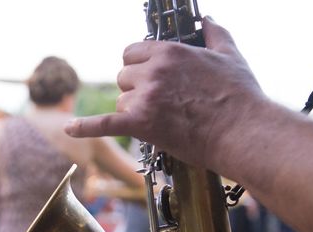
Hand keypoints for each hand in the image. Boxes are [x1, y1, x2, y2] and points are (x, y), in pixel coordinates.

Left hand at [65, 18, 264, 169]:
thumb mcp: (229, 54)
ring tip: (163, 121)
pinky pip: (104, 124)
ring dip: (134, 111)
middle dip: (136, 90)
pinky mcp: (141, 124)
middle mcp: (152, 71)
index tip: (150, 79)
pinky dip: (85, 127)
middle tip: (160, 104)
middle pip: (123, 78)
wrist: (242, 131)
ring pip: (121, 101)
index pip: (132, 53)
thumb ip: (215, 33)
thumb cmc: (240, 95)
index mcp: (169, 52)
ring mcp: (145, 97)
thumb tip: (208, 19)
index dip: (138, 68)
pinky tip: (70, 129)